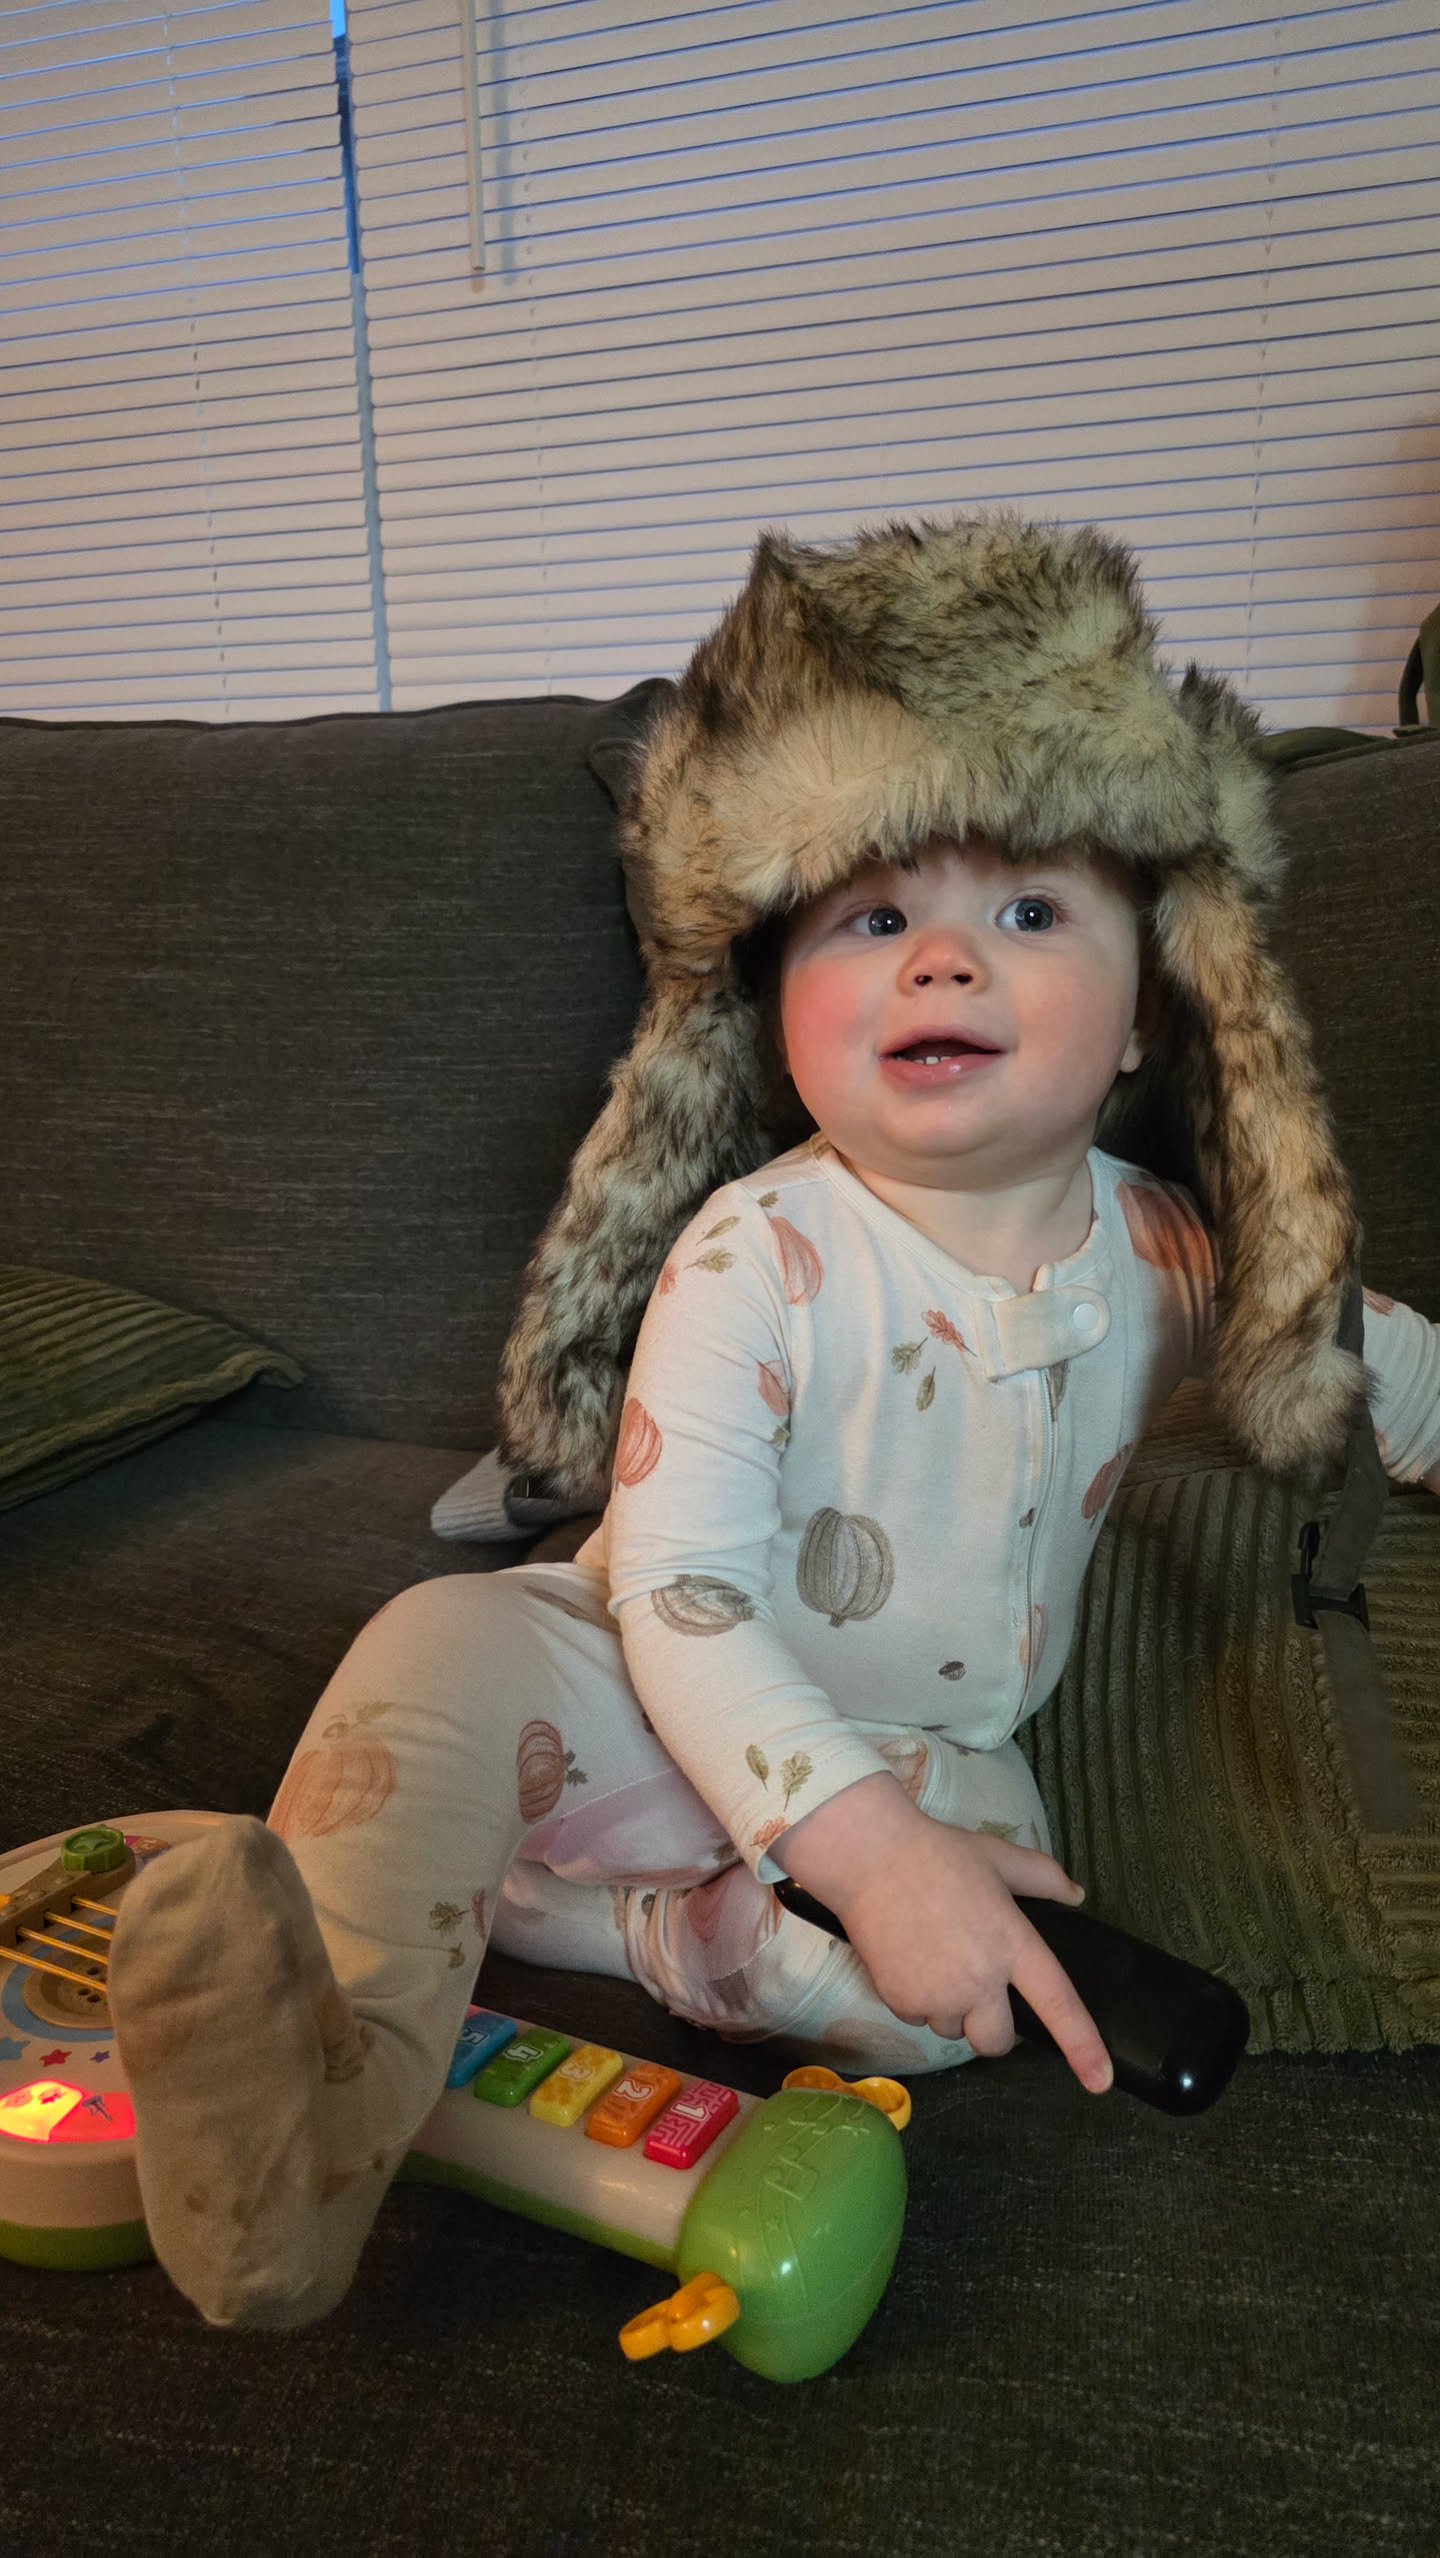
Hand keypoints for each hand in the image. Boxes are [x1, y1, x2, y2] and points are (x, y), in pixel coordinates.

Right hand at [780, 1772, 1112, 2093]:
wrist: (871, 1858)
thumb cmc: (939, 1853)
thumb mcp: (997, 1856)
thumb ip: (1043, 1877)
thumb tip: (1077, 1895)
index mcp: (1013, 1945)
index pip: (1057, 2003)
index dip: (1082, 2046)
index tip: (1100, 2082)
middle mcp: (981, 1981)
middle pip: (995, 2041)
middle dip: (987, 2025)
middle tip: (972, 1985)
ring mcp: (940, 1996)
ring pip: (951, 2028)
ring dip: (946, 2008)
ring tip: (930, 1957)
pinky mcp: (902, 2002)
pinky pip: (916, 2017)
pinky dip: (913, 1998)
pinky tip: (904, 1957)